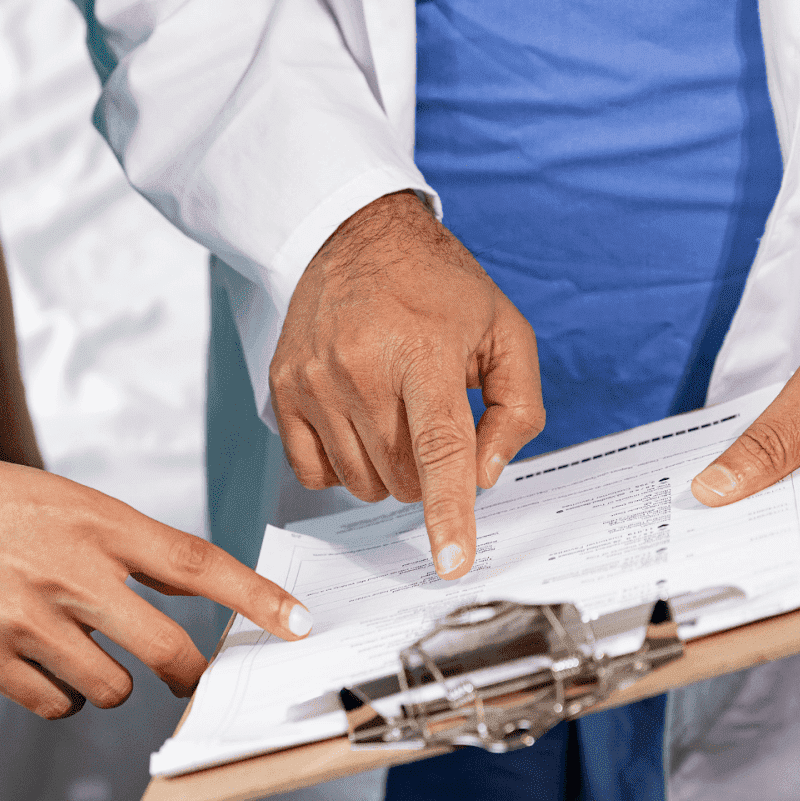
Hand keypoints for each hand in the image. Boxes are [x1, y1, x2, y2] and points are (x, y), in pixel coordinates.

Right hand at [0, 440, 312, 718]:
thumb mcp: (61, 498)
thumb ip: (117, 544)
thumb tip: (174, 594)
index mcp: (99, 521)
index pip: (198, 563)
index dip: (256, 597)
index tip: (298, 621)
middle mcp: (71, 570)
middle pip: (167, 651)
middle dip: (188, 676)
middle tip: (188, 679)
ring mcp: (28, 618)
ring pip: (110, 688)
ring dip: (106, 681)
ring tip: (68, 643)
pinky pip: (56, 705)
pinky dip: (57, 695)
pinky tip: (32, 659)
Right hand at [270, 191, 544, 578]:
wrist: (356, 236)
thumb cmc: (439, 287)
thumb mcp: (505, 332)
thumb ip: (516, 410)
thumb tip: (486, 477)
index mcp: (424, 350)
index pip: (439, 447)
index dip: (449, 513)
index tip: (451, 564)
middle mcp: (361, 367)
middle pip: (403, 477)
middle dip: (431, 473)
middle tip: (435, 424)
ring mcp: (315, 380)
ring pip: (362, 483)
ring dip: (389, 472)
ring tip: (396, 416)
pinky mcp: (283, 389)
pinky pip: (314, 473)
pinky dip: (345, 466)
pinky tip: (359, 424)